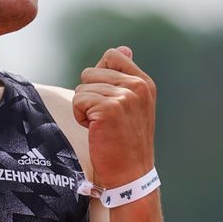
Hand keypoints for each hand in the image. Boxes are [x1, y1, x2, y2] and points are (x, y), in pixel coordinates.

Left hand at [73, 46, 156, 187]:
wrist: (130, 174)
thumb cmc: (126, 141)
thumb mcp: (133, 104)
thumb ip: (124, 76)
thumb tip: (123, 48)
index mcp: (144, 82)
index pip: (113, 55)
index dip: (100, 76)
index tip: (109, 100)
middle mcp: (137, 86)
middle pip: (91, 71)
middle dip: (90, 94)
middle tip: (105, 118)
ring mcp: (124, 96)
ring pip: (82, 88)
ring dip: (84, 108)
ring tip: (102, 126)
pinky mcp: (108, 108)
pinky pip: (78, 100)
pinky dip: (80, 117)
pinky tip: (96, 131)